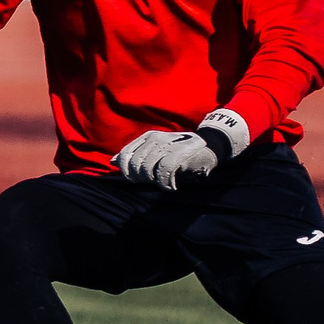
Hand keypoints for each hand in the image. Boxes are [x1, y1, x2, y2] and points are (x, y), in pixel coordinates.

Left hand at [113, 108, 248, 190]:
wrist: (210, 145)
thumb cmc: (180, 151)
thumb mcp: (156, 150)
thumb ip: (135, 155)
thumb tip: (113, 162)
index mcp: (147, 137)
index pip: (125, 155)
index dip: (126, 171)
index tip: (136, 180)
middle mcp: (155, 139)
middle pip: (135, 165)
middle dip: (141, 179)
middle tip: (153, 182)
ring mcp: (167, 145)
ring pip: (147, 169)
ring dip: (154, 182)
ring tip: (164, 183)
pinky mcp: (179, 154)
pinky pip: (163, 172)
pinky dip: (165, 183)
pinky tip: (171, 186)